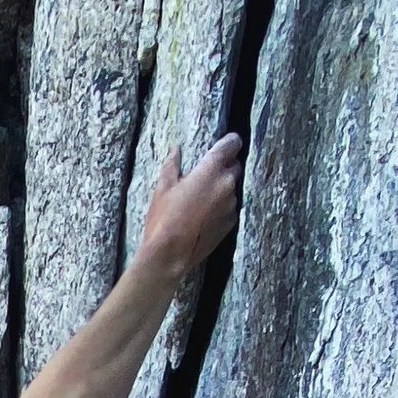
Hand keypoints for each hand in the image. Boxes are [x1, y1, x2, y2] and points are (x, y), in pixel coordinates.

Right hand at [136, 133, 244, 283]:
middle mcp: (227, 184)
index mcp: (211, 169)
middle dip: (224, 168)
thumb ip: (172, 165)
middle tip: (206, 176)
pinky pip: (230, 208)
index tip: (224, 146)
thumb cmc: (164, 217)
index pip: (232, 144)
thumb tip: (175, 150)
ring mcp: (232, 204)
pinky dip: (221, 208)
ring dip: (222, 190)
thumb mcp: (163, 187)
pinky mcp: (231, 222)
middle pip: (234, 166)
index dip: (229, 143)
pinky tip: (205, 216)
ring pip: (232, 189)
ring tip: (202, 200)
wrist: (170, 254)